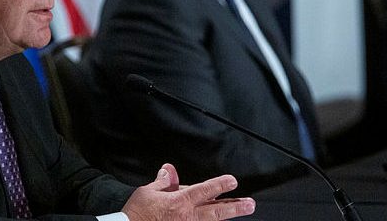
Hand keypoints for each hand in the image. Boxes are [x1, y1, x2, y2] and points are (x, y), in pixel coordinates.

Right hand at [121, 163, 255, 219]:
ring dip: (227, 216)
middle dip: (234, 207)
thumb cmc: (137, 212)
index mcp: (179, 202)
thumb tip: (168, 170)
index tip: (232, 180)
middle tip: (250, 204)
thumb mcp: (148, 192)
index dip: (219, 185)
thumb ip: (163, 182)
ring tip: (242, 211)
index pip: (204, 190)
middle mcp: (186, 217)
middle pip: (215, 212)